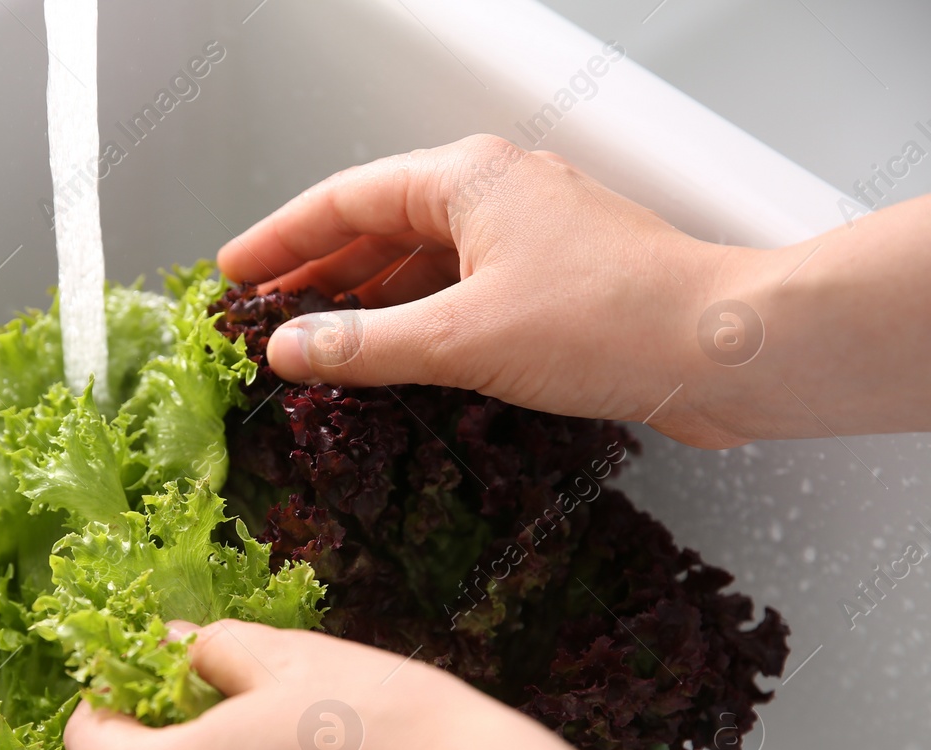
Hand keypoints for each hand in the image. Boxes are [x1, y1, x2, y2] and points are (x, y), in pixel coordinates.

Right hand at [217, 135, 930, 447]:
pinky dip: (416, 321)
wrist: (725, 347)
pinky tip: (391, 360)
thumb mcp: (461, 339)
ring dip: (365, 302)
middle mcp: (495, 194)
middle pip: (378, 227)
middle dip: (316, 274)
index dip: (279, 240)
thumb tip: (289, 348)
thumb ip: (364, 347)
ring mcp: (527, 237)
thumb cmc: (609, 321)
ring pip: (420, 262)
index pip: (342, 200)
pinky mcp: (553, 282)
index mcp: (466, 180)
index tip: (233, 274)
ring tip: (311, 343)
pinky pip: (459, 291)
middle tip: (261, 316)